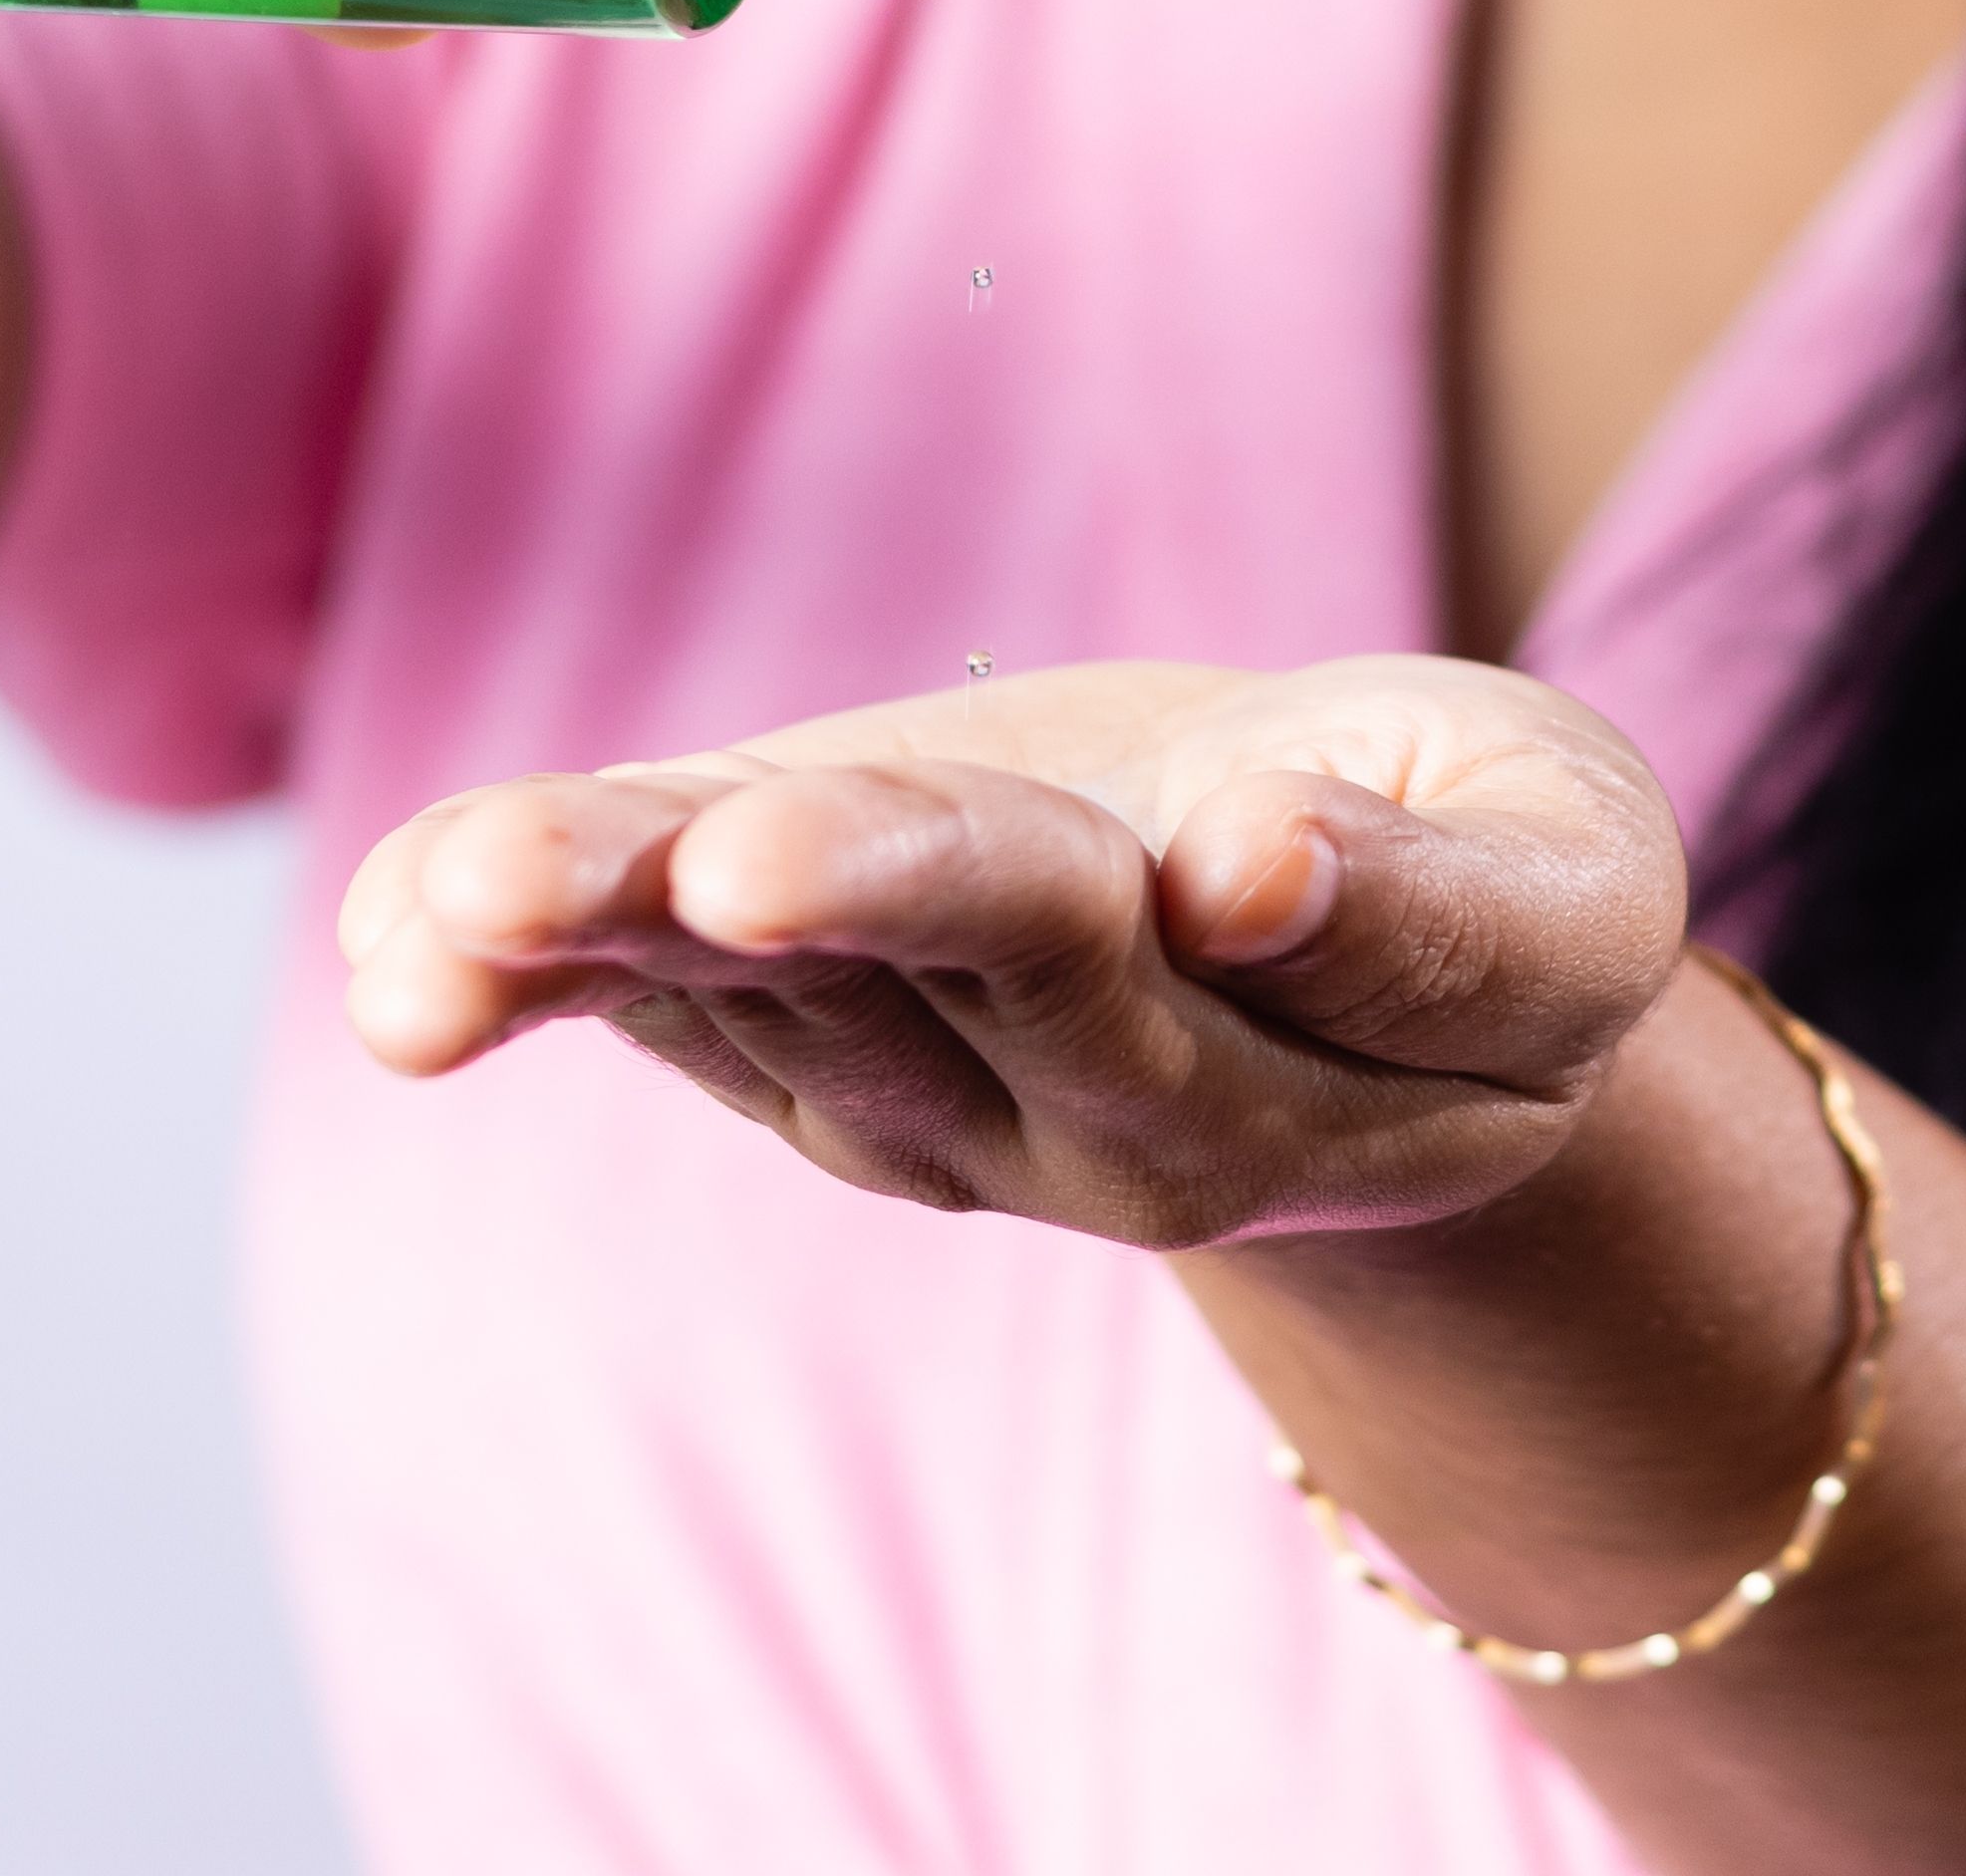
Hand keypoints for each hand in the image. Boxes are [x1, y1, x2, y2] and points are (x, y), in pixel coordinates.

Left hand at [334, 658, 1699, 1246]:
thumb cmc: (1494, 866)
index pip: (1153, 965)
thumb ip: (1437, 910)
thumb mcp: (1567, 873)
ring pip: (751, 1000)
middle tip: (713, 865)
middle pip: (931, 985)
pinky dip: (511, 962)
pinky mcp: (801, 1027)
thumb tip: (1242, 865)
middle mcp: (1080, 1112)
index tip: (1163, 852)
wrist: (1380, 946)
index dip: (1131, 904)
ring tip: (457, 902)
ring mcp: (923, 1093)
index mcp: (1278, 1061)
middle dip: (817, 905)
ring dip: (597, 937)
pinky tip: (397, 927)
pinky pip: (645, 999)